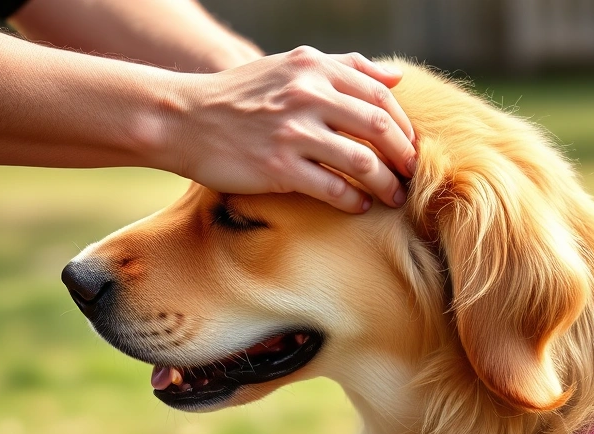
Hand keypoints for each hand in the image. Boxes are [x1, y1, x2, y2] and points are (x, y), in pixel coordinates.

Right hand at [169, 47, 415, 212]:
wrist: (183, 119)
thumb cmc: (241, 96)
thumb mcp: (289, 66)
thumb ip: (343, 67)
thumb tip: (395, 79)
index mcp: (313, 68)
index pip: (379, 96)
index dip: (403, 125)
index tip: (409, 146)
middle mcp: (306, 95)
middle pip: (378, 128)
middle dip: (403, 155)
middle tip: (411, 174)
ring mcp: (292, 132)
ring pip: (362, 161)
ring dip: (386, 184)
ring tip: (393, 196)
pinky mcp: (278, 167)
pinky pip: (333, 188)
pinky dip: (354, 200)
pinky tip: (360, 206)